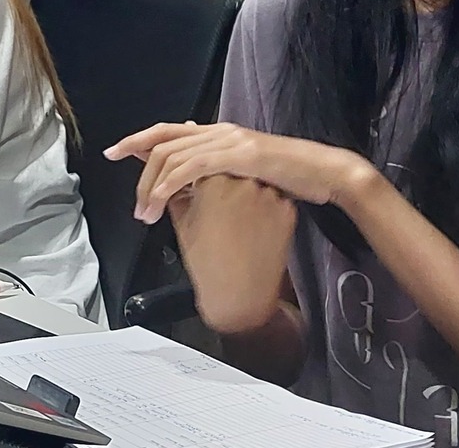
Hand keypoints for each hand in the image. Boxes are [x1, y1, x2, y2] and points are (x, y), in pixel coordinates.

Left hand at [105, 121, 374, 223]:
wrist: (326, 173)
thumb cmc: (292, 179)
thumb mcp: (249, 175)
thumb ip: (220, 174)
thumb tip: (194, 184)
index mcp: (220, 134)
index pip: (169, 131)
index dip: (139, 139)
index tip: (116, 150)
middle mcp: (220, 132)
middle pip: (163, 139)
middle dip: (134, 156)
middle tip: (118, 176)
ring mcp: (230, 141)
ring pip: (173, 155)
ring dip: (152, 186)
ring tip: (145, 213)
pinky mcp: (240, 155)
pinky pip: (194, 166)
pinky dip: (172, 183)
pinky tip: (161, 198)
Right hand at [167, 174, 297, 333]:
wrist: (240, 295)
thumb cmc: (209, 265)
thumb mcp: (182, 222)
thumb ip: (176, 190)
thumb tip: (173, 175)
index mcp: (213, 181)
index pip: (203, 162)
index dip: (200, 179)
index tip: (201, 192)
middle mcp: (243, 182)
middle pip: (230, 168)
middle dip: (223, 183)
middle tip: (218, 209)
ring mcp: (268, 195)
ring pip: (252, 180)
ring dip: (244, 194)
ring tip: (235, 222)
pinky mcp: (286, 209)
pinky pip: (271, 197)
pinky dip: (262, 208)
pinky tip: (252, 228)